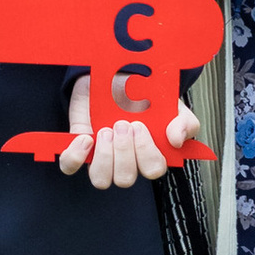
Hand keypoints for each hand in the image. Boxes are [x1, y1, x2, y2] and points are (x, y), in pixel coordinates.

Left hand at [56, 78, 200, 185]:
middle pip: (125, 179)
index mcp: (150, 153)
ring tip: (105, 131)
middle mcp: (126, 160)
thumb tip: (177, 140)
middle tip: (122, 124)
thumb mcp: (169, 103)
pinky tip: (84, 138)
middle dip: (124, 151)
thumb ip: (183, 122)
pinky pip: (71, 166)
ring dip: (103, 156)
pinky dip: (75, 156)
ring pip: (101, 180)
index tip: (140, 126)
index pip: (153, 171)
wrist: (116, 74)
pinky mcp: (79, 147)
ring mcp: (101, 155)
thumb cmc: (144, 94)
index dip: (146, 154)